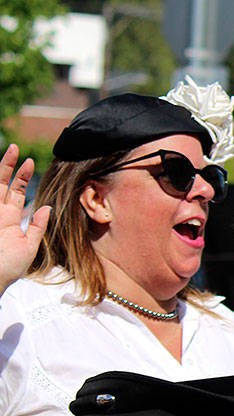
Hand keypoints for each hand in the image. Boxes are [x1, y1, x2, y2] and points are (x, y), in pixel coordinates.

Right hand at [0, 144, 47, 294]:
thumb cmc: (9, 268)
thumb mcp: (29, 246)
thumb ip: (37, 227)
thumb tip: (46, 207)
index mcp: (8, 218)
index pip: (15, 191)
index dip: (22, 175)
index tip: (30, 160)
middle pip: (2, 183)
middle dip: (9, 165)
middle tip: (16, 148)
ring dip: (1, 170)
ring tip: (10, 151)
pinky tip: (0, 174)